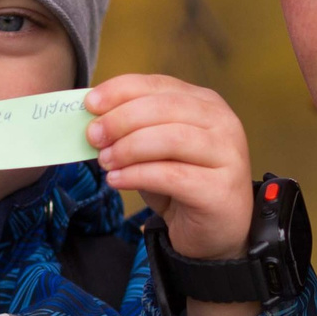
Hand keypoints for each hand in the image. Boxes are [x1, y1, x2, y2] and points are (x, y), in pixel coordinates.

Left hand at [85, 74, 254, 261]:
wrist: (215, 230)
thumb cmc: (182, 185)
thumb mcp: (155, 151)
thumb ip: (133, 130)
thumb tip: (92, 121)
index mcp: (205, 103)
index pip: (159, 85)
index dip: (121, 90)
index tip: (89, 103)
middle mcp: (222, 122)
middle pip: (164, 108)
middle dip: (121, 119)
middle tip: (93, 136)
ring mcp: (227, 154)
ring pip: (170, 138)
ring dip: (129, 148)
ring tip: (105, 161)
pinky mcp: (220, 188)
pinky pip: (172, 175)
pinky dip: (137, 175)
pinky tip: (116, 180)